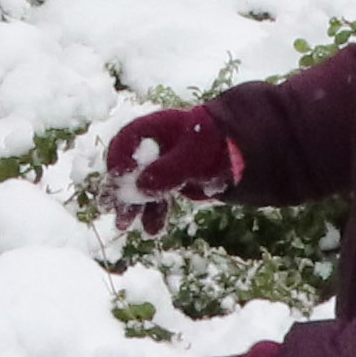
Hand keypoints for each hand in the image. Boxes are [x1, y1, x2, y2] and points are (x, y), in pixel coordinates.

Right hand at [102, 105, 241, 231]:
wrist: (239, 151)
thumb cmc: (215, 143)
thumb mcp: (194, 154)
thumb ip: (169, 169)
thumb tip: (141, 187)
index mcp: (157, 126)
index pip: (127, 139)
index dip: (119, 160)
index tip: (118, 181)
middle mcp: (153, 145)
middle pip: (129, 166)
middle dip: (122, 190)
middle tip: (115, 212)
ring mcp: (160, 163)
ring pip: (140, 185)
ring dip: (134, 205)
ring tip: (125, 226)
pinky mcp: (170, 179)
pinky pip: (156, 196)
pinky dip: (154, 212)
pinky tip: (153, 229)